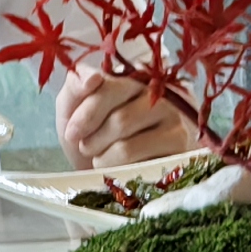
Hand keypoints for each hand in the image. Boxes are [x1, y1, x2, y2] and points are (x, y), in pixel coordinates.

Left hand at [60, 65, 200, 166]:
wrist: (108, 172)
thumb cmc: (91, 137)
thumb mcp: (72, 109)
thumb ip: (75, 87)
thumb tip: (91, 79)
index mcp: (130, 80)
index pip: (109, 89)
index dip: (86, 115)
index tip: (72, 134)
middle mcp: (157, 96)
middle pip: (121, 120)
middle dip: (94, 141)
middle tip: (86, 149)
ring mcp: (173, 122)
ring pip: (129, 146)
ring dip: (104, 158)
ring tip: (100, 160)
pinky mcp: (178, 151)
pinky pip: (142, 165)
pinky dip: (120, 171)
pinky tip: (118, 170)